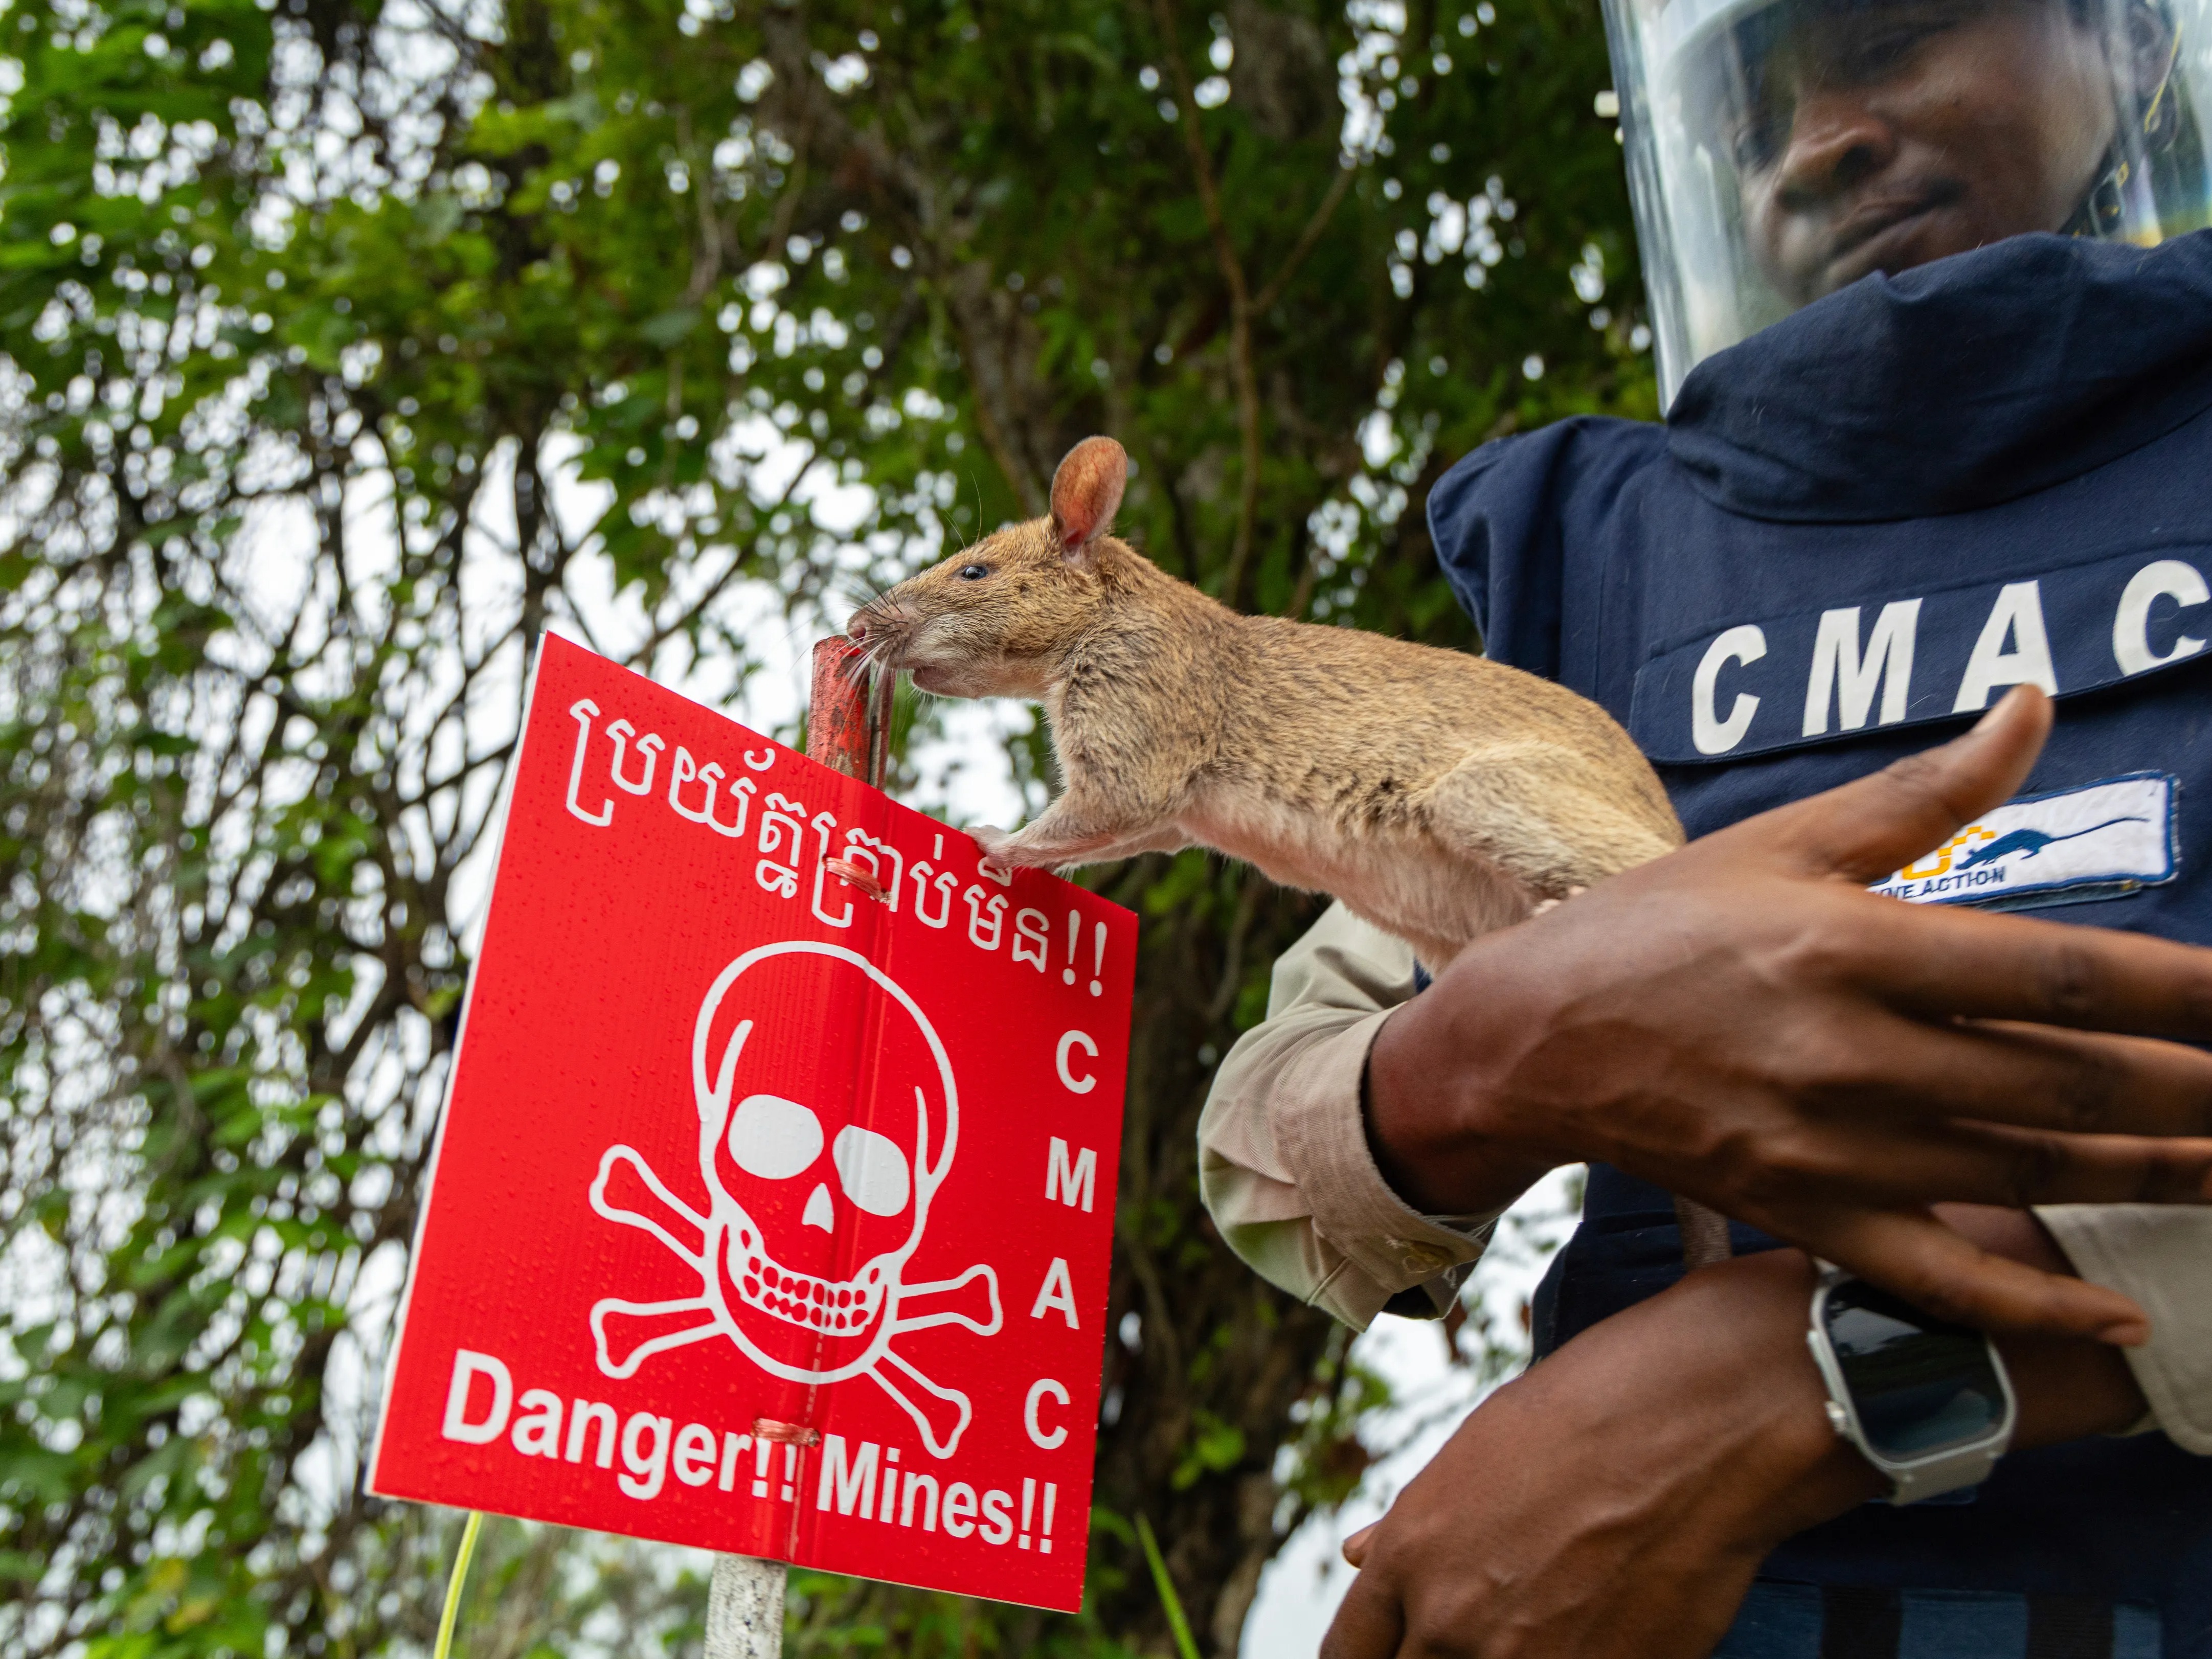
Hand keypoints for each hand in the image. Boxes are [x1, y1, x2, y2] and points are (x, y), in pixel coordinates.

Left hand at [1322, 1208, 2145, 1658]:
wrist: (1712, 1414)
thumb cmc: (1594, 1408)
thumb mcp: (1477, 1450)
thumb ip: (1417, 1523)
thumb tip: (1359, 1553)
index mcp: (1409, 1558)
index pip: (1350, 1651)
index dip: (1377, 1653)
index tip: (1397, 1647)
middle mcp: (1453, 1624)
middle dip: (1436, 1656)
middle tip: (1488, 1626)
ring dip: (1515, 1655)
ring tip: (1554, 1615)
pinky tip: (1608, 1628)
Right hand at [1368, 685, 2211, 1341]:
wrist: (1535, 1035)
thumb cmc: (1663, 923)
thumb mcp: (1787, 838)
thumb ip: (1926, 790)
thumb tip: (2036, 704)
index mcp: (1851, 946)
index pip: (2059, 973)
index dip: (2185, 991)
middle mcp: (1850, 1054)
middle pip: (2067, 1083)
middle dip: (2195, 1089)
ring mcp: (1828, 1147)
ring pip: (2027, 1174)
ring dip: (2151, 1174)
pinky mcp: (1804, 1212)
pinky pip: (1937, 1273)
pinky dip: (2030, 1301)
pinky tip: (2119, 1309)